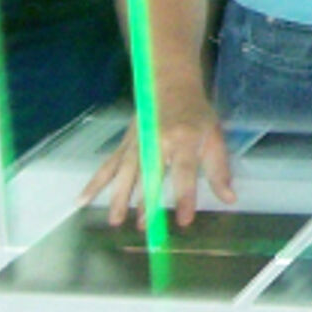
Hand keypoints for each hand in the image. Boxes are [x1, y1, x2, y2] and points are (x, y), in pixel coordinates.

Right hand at [78, 90, 235, 226]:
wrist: (170, 84)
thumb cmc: (195, 114)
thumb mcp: (214, 136)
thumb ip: (219, 169)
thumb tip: (229, 199)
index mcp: (184, 138)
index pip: (185, 172)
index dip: (184, 196)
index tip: (184, 220)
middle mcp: (158, 140)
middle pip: (149, 174)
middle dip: (145, 201)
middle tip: (143, 227)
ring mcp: (137, 142)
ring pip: (125, 172)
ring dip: (119, 196)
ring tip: (115, 220)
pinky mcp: (124, 144)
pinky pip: (107, 165)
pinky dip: (94, 182)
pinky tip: (82, 200)